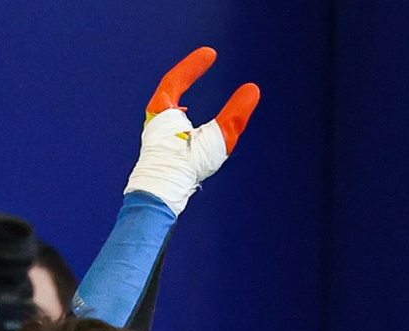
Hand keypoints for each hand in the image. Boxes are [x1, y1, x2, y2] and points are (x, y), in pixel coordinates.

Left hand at [123, 47, 260, 216]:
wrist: (160, 198)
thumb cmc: (182, 170)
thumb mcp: (213, 141)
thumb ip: (233, 116)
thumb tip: (252, 90)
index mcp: (162, 113)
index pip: (176, 79)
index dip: (194, 65)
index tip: (211, 54)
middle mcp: (155, 123)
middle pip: (171, 91)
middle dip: (187, 76)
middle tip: (204, 63)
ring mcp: (156, 139)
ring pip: (169, 110)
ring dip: (183, 94)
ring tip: (193, 84)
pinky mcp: (162, 154)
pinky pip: (172, 126)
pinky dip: (183, 117)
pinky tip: (191, 127)